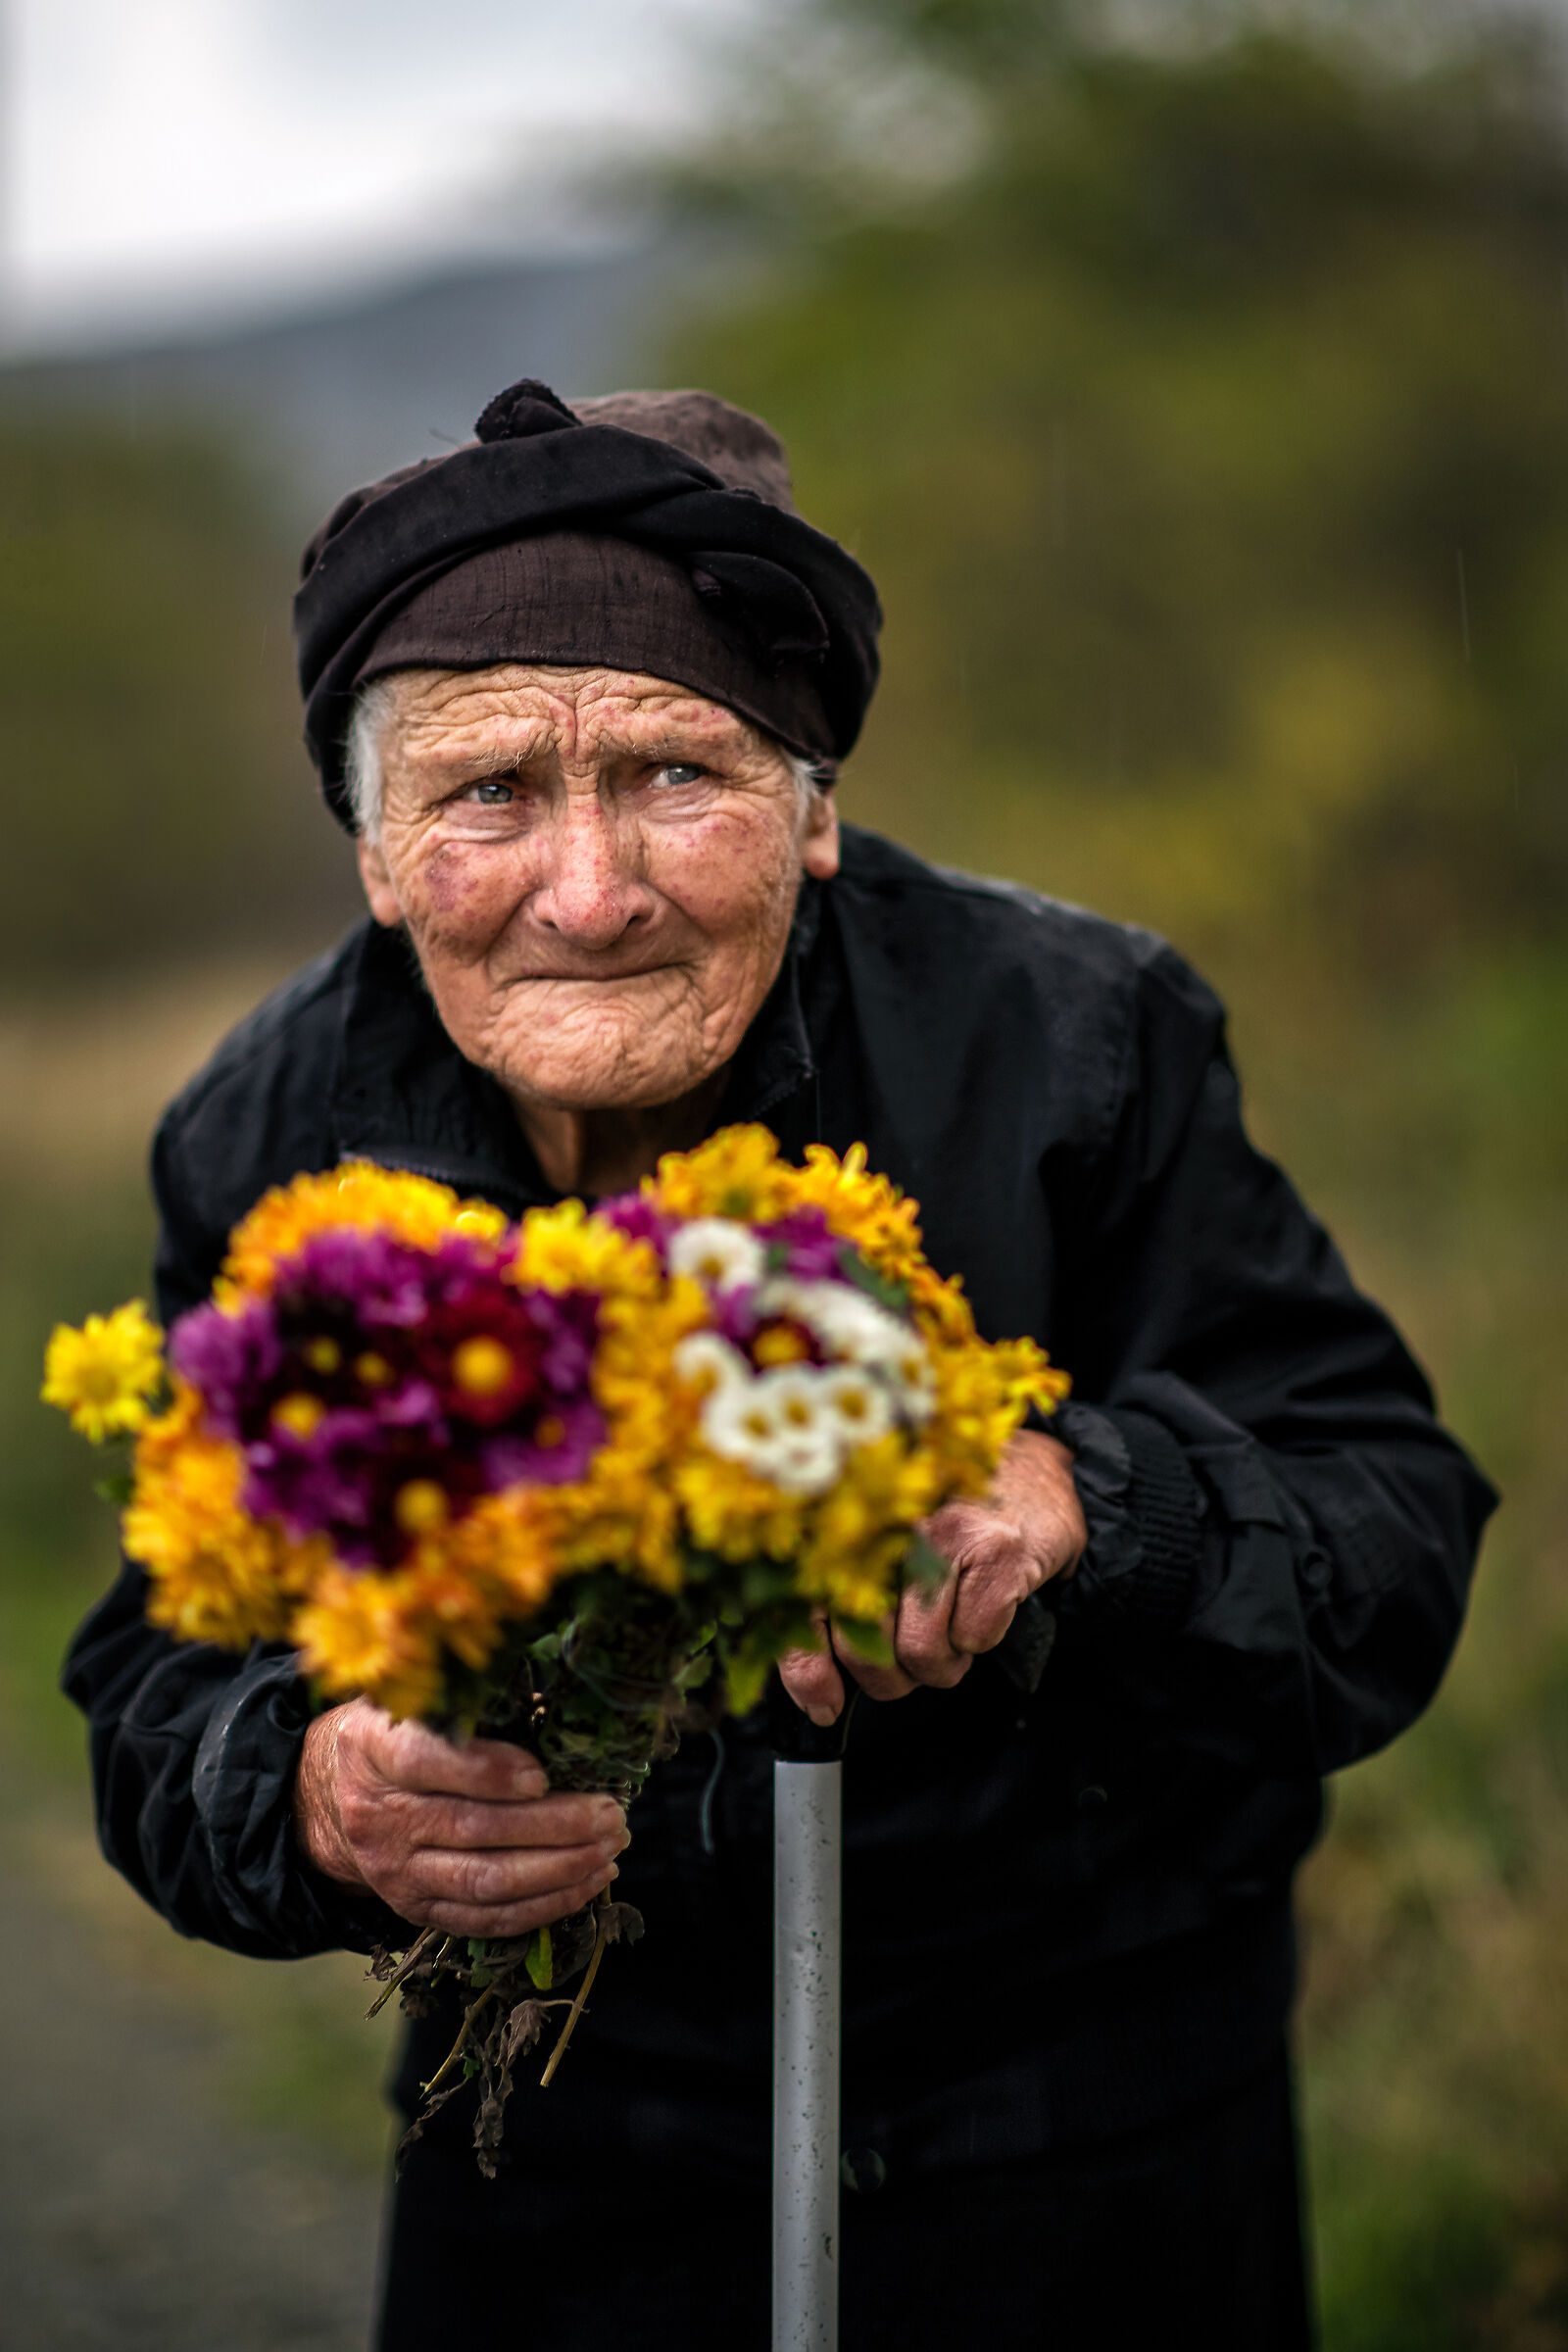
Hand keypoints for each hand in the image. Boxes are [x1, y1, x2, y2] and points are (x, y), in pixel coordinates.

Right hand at [292, 1698, 628, 1936]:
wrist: (332, 1795)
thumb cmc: (395, 1732)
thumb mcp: (414, 1700)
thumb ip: (468, 1702)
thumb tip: (557, 1701)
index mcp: (373, 1748)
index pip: (423, 1761)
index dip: (486, 1771)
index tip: (542, 1775)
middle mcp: (379, 1816)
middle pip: (471, 1828)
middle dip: (554, 1825)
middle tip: (610, 1813)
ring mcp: (395, 1872)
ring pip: (484, 1881)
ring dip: (558, 1870)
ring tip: (609, 1848)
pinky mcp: (413, 1909)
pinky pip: (484, 1920)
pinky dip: (542, 1906)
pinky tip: (587, 1883)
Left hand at [779, 1429, 1086, 1726]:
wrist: (1035, 1477)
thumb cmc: (949, 1530)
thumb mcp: (886, 1561)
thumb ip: (842, 1615)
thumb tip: (820, 1702)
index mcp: (845, 1528)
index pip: (804, 1616)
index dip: (809, 1674)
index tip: (827, 1707)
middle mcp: (884, 1523)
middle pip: (865, 1649)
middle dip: (893, 1677)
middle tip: (916, 1656)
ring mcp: (940, 1533)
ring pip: (921, 1653)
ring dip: (943, 1663)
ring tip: (953, 1630)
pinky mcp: (994, 1548)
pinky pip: (973, 1638)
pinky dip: (981, 1640)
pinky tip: (985, 1606)